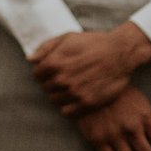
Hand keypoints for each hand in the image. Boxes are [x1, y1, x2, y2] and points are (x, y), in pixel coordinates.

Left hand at [30, 23, 150, 116]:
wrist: (120, 53)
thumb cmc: (93, 43)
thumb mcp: (67, 38)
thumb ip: (45, 48)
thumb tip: (30, 59)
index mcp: (54, 63)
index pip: (37, 75)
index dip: (44, 73)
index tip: (53, 72)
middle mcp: (62, 79)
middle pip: (46, 88)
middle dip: (52, 84)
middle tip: (65, 79)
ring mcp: (75, 92)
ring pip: (55, 100)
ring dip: (60, 95)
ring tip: (71, 88)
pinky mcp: (88, 103)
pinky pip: (68, 112)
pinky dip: (69, 107)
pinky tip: (76, 99)